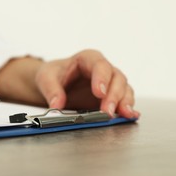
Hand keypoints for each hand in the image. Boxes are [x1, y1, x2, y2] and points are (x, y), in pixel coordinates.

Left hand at [0, 50, 138, 118]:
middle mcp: (103, 69)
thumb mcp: (46, 78)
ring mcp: (110, 83)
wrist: (55, 83)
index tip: (99, 93)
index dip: (101, 78)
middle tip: (107, 111)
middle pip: (116, 78)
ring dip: (124, 103)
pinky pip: (124, 100)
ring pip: (124, 89)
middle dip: (114, 95)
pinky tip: (130, 116)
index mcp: (87, 59)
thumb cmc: (53, 75)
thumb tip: (56, 105)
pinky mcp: (111, 97)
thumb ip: (51, 90)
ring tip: (123, 115)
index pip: (99, 65)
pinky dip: (127, 108)